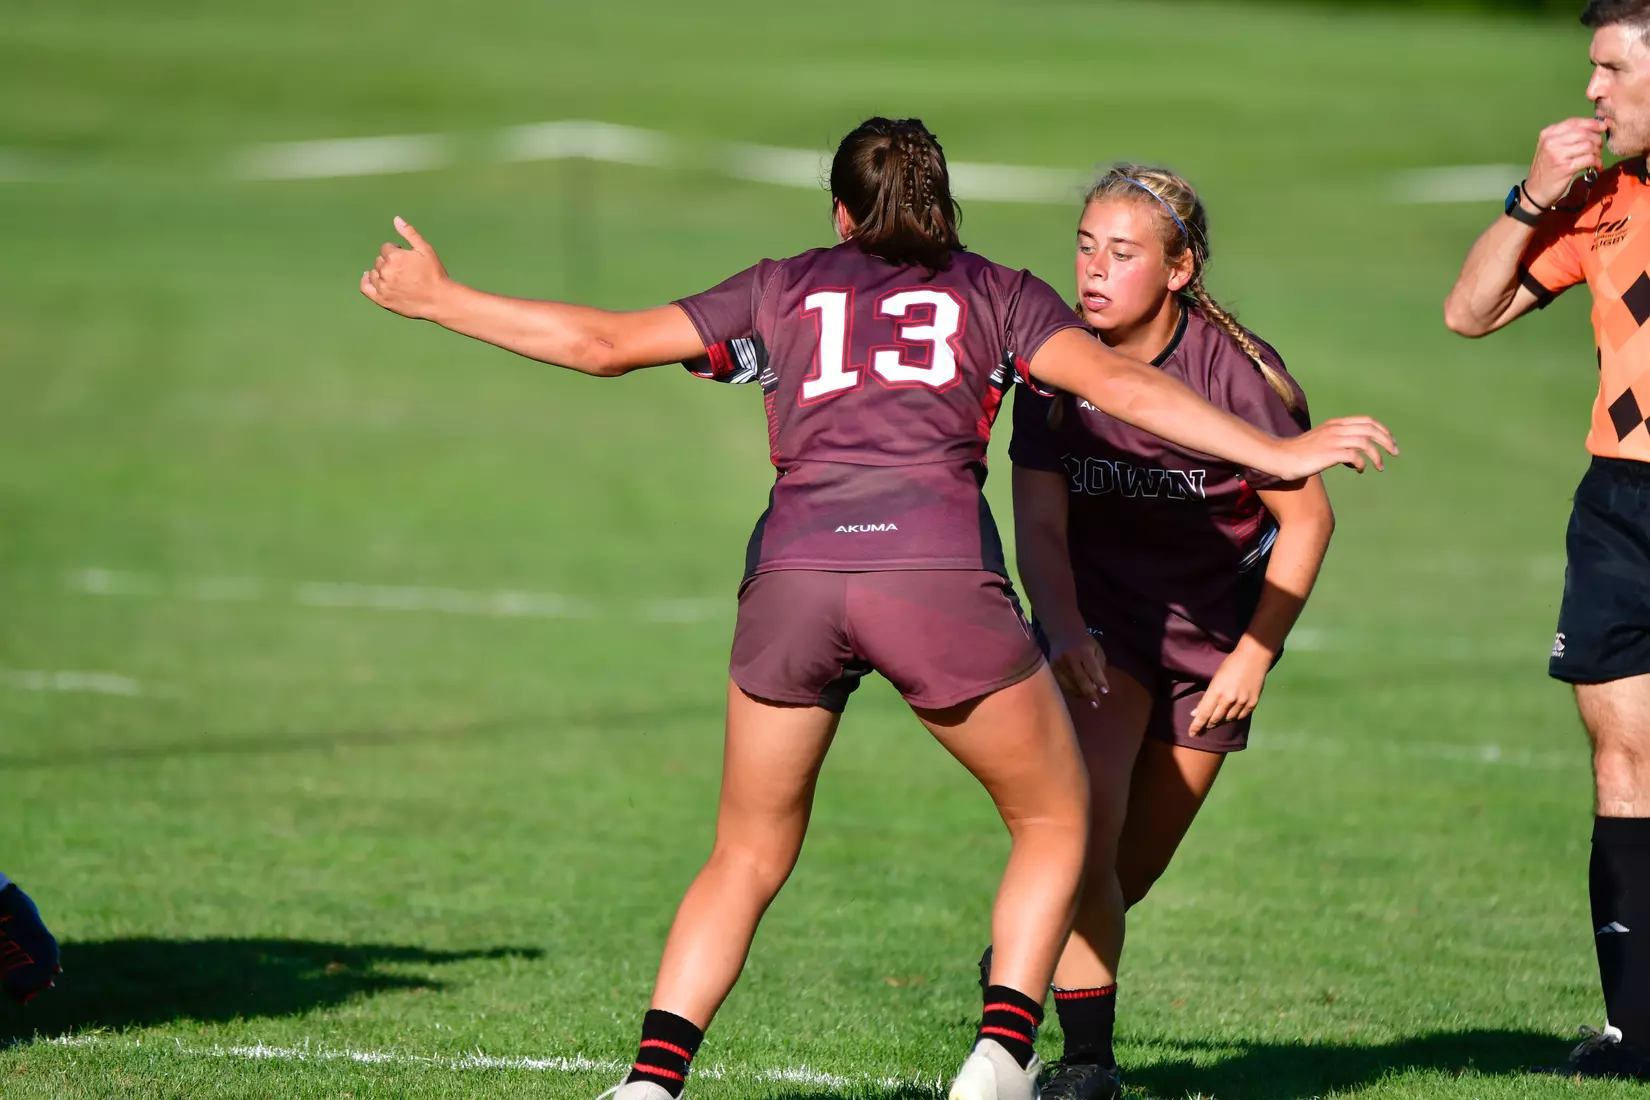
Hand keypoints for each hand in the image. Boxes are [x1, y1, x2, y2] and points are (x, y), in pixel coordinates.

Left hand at [360, 217, 450, 318]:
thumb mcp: (426, 250)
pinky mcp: (382, 299)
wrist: (439, 300)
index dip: (397, 252)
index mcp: (394, 256)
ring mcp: (382, 286)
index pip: (386, 248)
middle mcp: (385, 271)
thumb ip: (410, 233)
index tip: (408, 259)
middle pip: (380, 260)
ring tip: (397, 278)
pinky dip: (366, 280)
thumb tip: (396, 219)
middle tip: (406, 271)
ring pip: (374, 273)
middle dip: (390, 262)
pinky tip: (370, 277)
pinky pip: (365, 287)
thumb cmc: (435, 274)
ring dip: (381, 272)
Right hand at [1048, 630, 1107, 706]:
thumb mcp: (1097, 650)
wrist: (1063, 632)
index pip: (1093, 669)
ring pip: (1070, 684)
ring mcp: (1058, 663)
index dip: (1100, 681)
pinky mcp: (1051, 668)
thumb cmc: (1085, 643)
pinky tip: (1076, 691)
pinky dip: (1069, 690)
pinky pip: (1060, 684)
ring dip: (1080, 693)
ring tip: (1087, 696)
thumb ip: (1099, 666)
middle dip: (1089, 693)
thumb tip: (1097, 686)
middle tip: (1096, 705)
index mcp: (1084, 651)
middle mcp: (1070, 657)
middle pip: (1080, 679)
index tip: (1105, 692)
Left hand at [1188, 643, 1269, 736]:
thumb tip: (1195, 713)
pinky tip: (1230, 716)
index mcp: (1216, 692)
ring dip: (1220, 721)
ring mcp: (1242, 702)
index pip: (1204, 714)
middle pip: (1215, 719)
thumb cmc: (1230, 665)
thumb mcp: (1215, 680)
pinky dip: (1234, 718)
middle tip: (1204, 728)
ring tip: (1216, 720)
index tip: (1191, 734)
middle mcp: (1229, 700)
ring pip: (1228, 720)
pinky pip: (1241, 717)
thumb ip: (1206, 698)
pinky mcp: (1252, 703)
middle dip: (1208, 725)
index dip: (1197, 725)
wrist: (1254, 658)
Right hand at [1270, 416, 1397, 479]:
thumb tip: (1354, 457)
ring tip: (1380, 466)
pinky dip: (1362, 463)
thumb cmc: (1298, 453)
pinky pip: (1354, 455)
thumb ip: (1337, 443)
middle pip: (1371, 429)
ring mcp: (1333, 440)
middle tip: (1394, 453)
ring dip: (1377, 455)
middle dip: (1387, 441)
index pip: (1367, 420)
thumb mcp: (1320, 442)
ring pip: (1366, 441)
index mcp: (1335, 424)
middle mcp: (1336, 429)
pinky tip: (1359, 470)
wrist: (1280, 457)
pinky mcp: (1329, 453)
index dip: (1382, 430)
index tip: (1390, 442)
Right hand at [1525, 118, 1606, 208]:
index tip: (1602, 127)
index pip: (1574, 122)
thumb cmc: (1546, 169)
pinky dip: (1597, 162)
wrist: (1535, 192)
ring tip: (1596, 159)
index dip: (1592, 123)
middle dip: (1597, 139)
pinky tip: (1596, 167)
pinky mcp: (1565, 168)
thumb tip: (1594, 126)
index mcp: (1547, 134)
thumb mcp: (1550, 148)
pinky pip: (1590, 159)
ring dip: (1598, 153)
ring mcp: (1557, 155)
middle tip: (1598, 148)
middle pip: (1584, 133)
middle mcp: (1551, 142)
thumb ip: (1566, 136)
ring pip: (1589, 146)